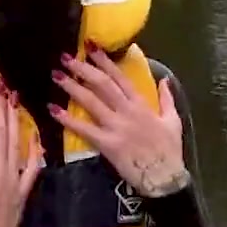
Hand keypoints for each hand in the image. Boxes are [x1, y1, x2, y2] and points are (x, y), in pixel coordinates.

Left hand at [49, 46, 189, 197]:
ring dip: (72, 88)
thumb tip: (164, 79)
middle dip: (83, 69)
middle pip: (102, 85)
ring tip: (57, 76)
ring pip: (91, 102)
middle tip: (66, 58)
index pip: (120, 77)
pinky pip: (84, 129)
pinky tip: (53, 110)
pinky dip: (68, 120)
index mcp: (142, 105)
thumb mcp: (173, 121)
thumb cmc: (169, 151)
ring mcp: (116, 127)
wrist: (164, 177)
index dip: (104, 62)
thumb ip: (167, 98)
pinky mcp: (107, 144)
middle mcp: (127, 112)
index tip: (91, 48)